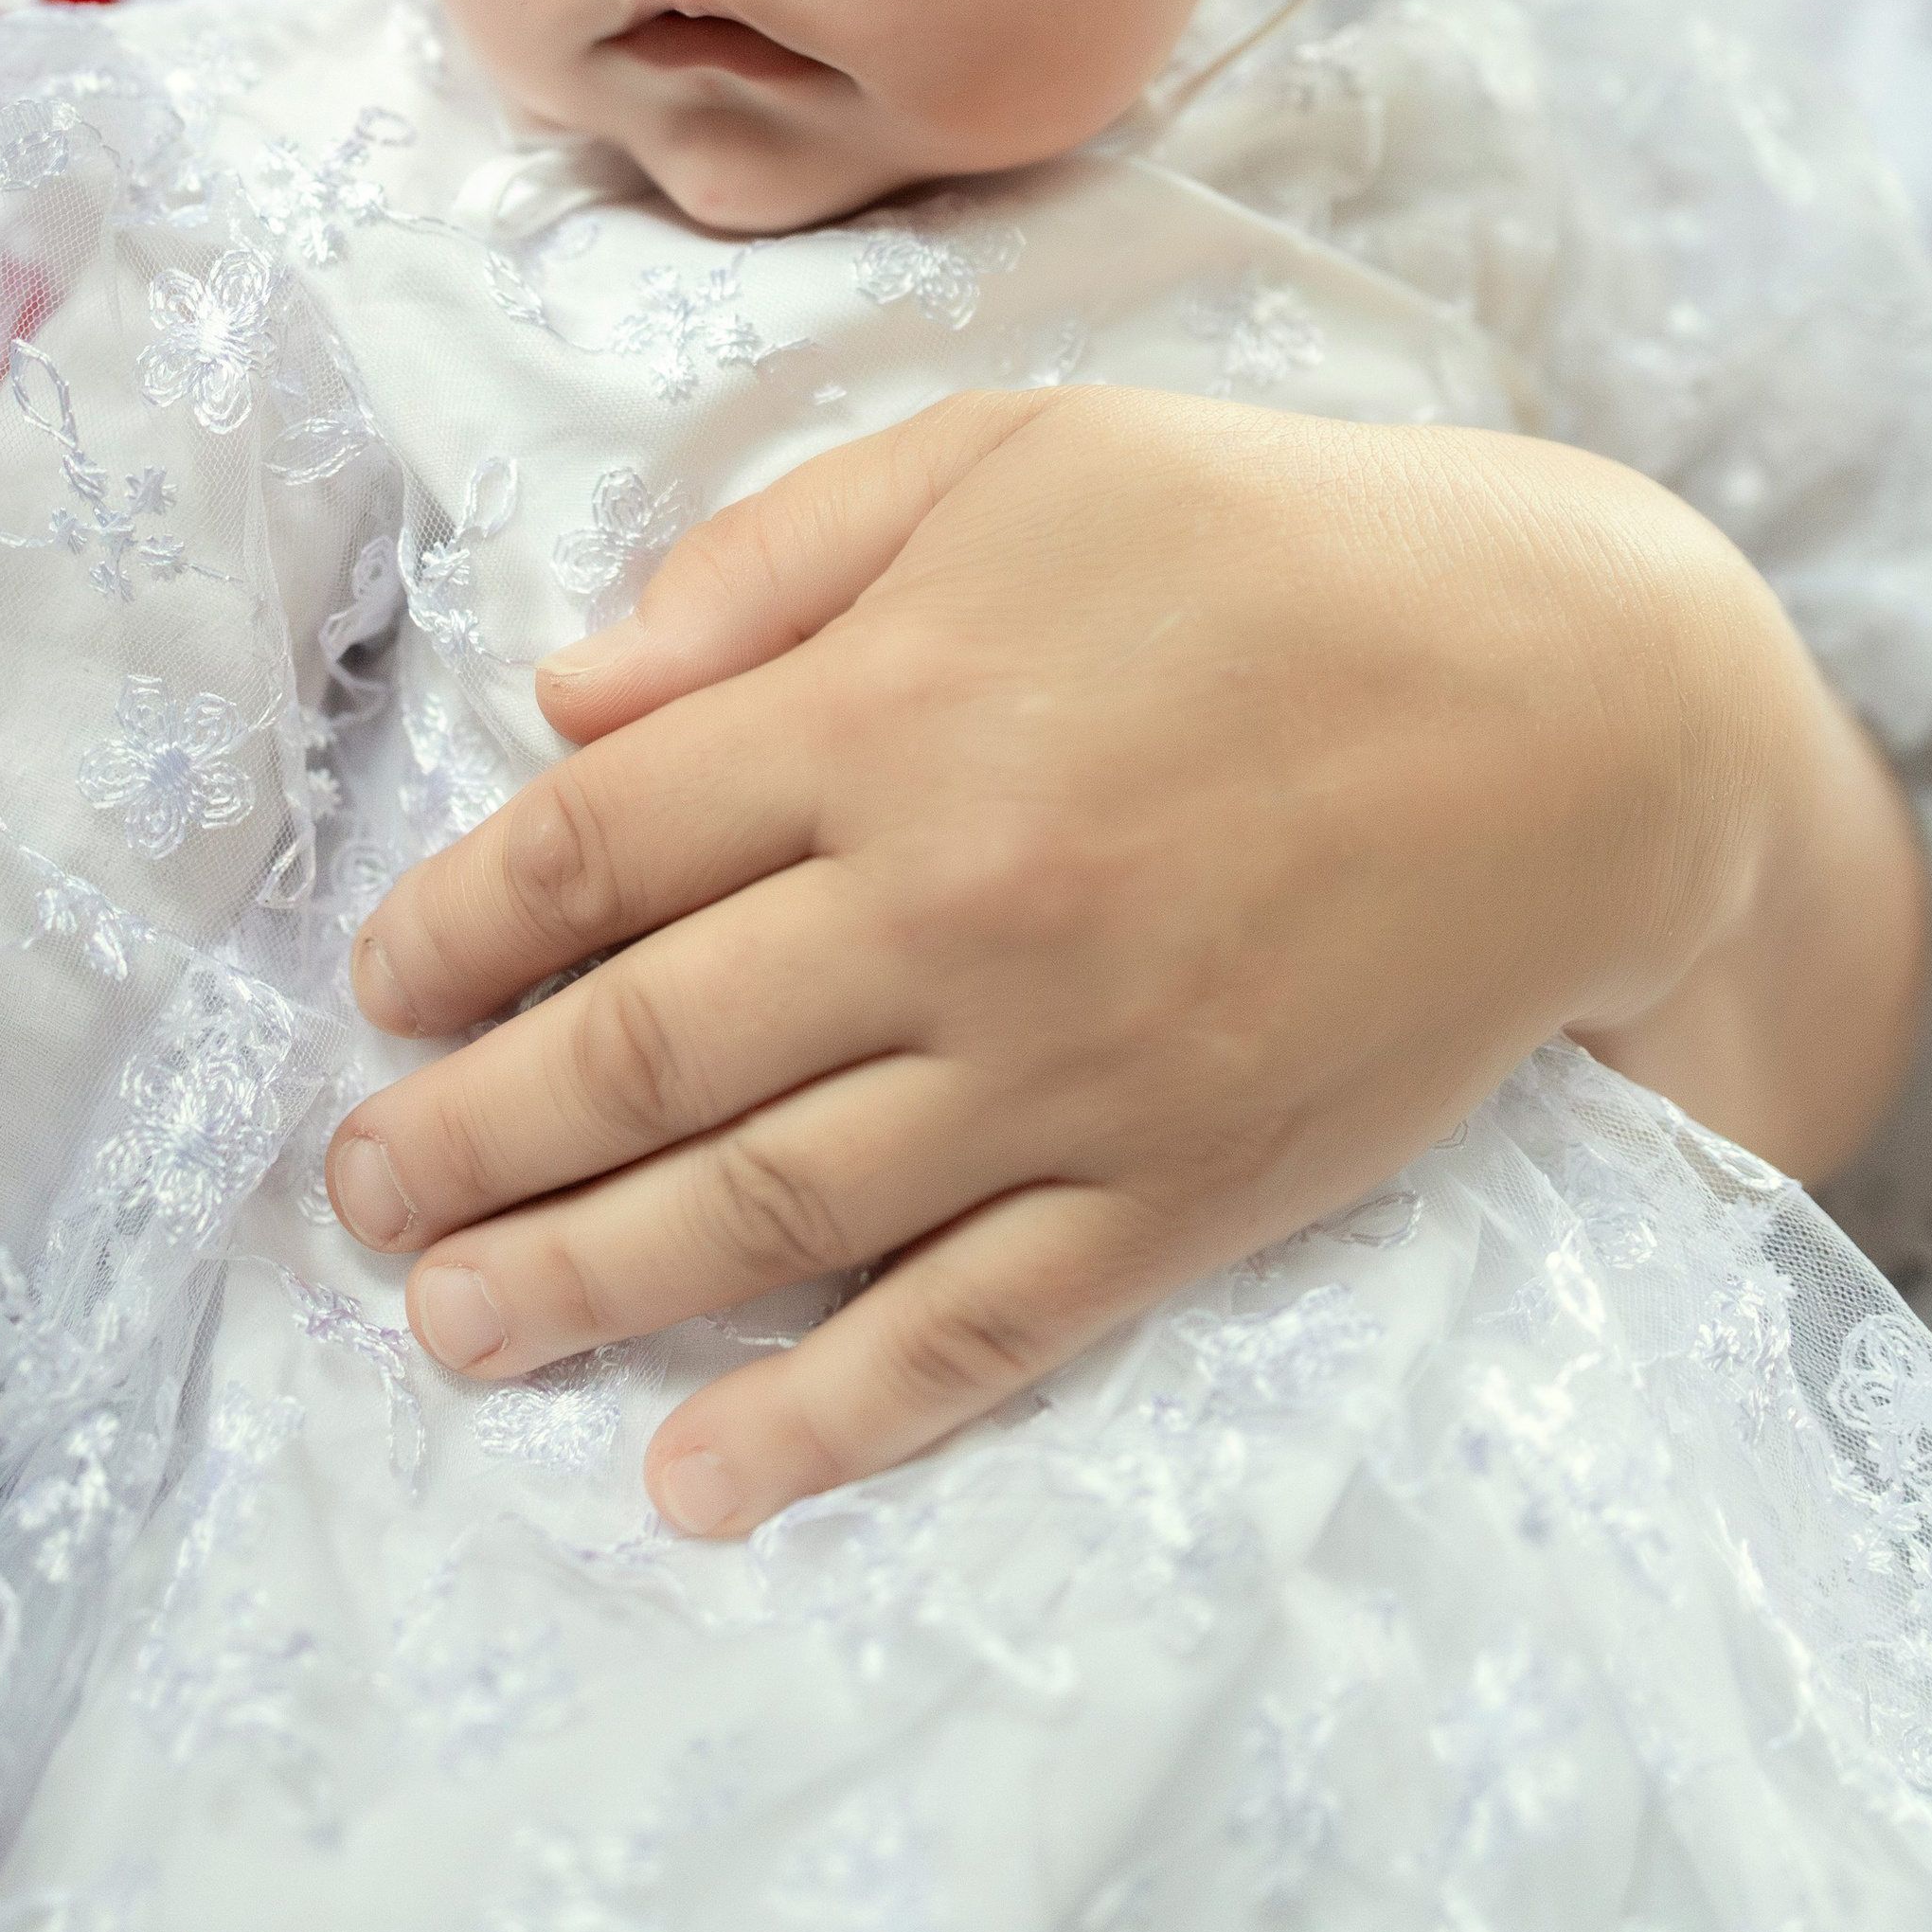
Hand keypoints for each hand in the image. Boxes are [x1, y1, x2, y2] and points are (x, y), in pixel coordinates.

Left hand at [327, 389, 1896, 1534]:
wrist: (1572, 703)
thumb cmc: (1273, 543)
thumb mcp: (1009, 456)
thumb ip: (770, 563)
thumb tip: (565, 696)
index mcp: (894, 706)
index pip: (597, 848)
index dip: (454, 929)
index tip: (376, 987)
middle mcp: (956, 903)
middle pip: (646, 1050)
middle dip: (471, 1133)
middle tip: (359, 1190)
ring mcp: (1072, 1069)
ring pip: (770, 1210)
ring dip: (583, 1280)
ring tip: (449, 1324)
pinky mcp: (1182, 1191)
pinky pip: (973, 1330)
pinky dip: (826, 1418)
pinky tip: (701, 1475)